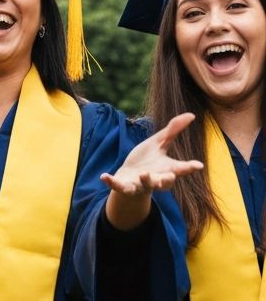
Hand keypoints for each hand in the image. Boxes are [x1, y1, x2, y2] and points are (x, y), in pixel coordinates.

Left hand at [101, 113, 201, 230]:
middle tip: (170, 176)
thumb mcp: (159, 143)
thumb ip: (173, 131)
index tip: (198, 165)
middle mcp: (155, 179)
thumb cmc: (147, 159)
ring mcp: (139, 184)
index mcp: (166, 169)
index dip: (189, 167)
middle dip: (166, 180)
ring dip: (145, 181)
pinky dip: (111, 182)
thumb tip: (191, 114)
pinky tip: (103, 176)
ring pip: (144, 186)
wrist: (129, 176)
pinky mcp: (124, 186)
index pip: (179, 169)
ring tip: (144, 174)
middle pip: (163, 183)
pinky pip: (118, 186)